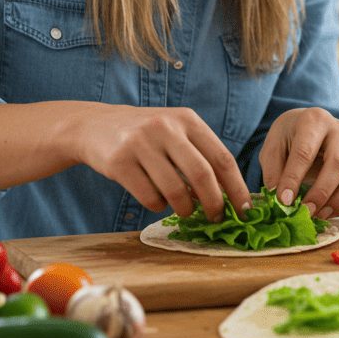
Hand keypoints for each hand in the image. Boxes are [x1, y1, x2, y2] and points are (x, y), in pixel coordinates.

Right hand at [74, 105, 250, 221]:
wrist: (94, 125)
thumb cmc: (145, 135)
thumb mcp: (175, 131)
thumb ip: (200, 155)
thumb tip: (230, 194)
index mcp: (187, 119)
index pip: (222, 157)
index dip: (236, 187)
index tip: (244, 209)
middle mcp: (165, 127)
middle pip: (202, 175)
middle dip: (214, 203)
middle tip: (217, 218)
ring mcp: (140, 143)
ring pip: (176, 191)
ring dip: (185, 209)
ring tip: (185, 210)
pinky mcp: (119, 162)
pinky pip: (150, 197)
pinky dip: (158, 206)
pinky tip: (157, 199)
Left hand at [258, 107, 338, 218]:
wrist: (307, 128)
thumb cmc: (289, 138)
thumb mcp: (272, 148)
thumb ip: (274, 173)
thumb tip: (281, 201)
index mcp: (314, 120)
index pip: (305, 152)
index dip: (294, 179)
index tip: (284, 201)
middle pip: (338, 163)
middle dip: (321, 192)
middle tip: (306, 211)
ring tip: (319, 215)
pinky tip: (330, 212)